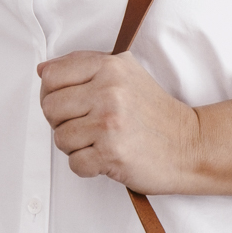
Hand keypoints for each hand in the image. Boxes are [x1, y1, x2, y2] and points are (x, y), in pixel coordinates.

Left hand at [38, 51, 198, 191]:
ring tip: (100, 142)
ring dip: (76, 146)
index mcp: (109, 67)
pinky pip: (75, 163)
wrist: (188, 145)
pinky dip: (87, 166)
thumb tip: (42, 70)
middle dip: (62, 122)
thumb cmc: (155, 113)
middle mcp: (109, 91)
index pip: (51, 76)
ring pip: (60, 138)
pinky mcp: (111, 153)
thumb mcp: (125, 74)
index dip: (53, 93)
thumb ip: (84, 66)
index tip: (70, 103)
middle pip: (50, 107)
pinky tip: (106, 157)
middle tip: (87, 126)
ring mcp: (110, 123)